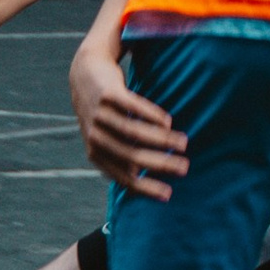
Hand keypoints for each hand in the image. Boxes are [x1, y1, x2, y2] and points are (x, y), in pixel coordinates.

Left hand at [70, 42, 187, 198]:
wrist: (85, 75)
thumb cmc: (104, 114)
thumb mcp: (106, 138)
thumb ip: (122, 157)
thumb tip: (147, 183)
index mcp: (96, 153)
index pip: (123, 177)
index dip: (146, 187)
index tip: (168, 194)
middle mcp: (96, 136)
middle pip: (132, 155)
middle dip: (161, 164)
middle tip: (184, 167)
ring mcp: (100, 115)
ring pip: (134, 132)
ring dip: (162, 139)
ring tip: (183, 143)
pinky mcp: (108, 94)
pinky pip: (134, 107)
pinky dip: (153, 115)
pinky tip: (168, 122)